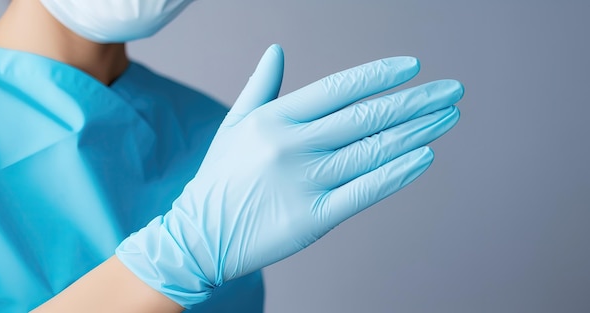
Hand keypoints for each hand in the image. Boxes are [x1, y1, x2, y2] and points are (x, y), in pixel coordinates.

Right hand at [116, 44, 463, 307]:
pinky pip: (365, 191)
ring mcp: (304, 182)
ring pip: (373, 151)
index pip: (338, 89)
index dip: (379, 75)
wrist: (200, 235)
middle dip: (414, 102)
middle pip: (365, 117)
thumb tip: (278, 50)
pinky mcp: (313, 218)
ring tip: (448, 118)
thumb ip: (261, 86)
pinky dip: (398, 173)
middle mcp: (292, 146)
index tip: (414, 67)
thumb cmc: (221, 178)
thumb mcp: (235, 124)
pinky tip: (425, 157)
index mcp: (275, 119)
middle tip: (451, 91)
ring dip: (416, 133)